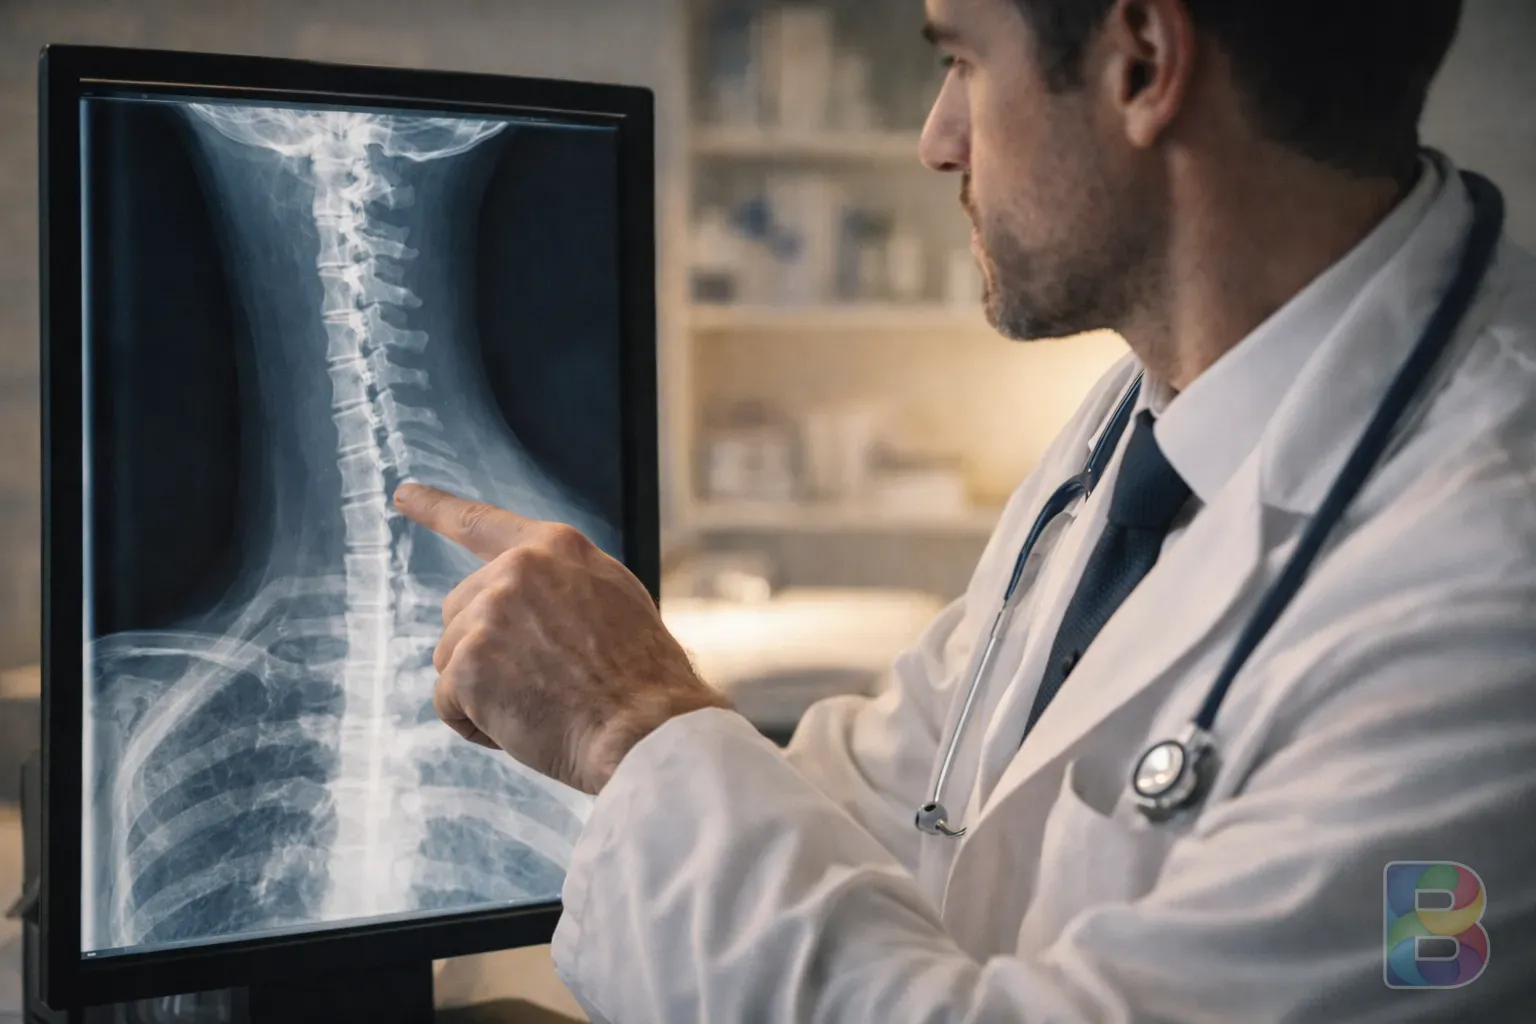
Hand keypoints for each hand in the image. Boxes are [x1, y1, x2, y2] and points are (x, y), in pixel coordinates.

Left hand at [393, 483, 731, 793]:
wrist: (647, 727)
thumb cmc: (641, 680)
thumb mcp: (613, 600)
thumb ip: (560, 585)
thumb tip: (516, 599)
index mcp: (556, 547)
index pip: (483, 523)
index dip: (438, 507)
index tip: (404, 494)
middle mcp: (517, 568)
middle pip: (460, 611)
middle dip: (486, 651)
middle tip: (545, 683)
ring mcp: (489, 612)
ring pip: (450, 659)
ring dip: (483, 692)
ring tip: (544, 706)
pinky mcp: (467, 663)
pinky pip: (448, 703)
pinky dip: (476, 726)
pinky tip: (523, 727)